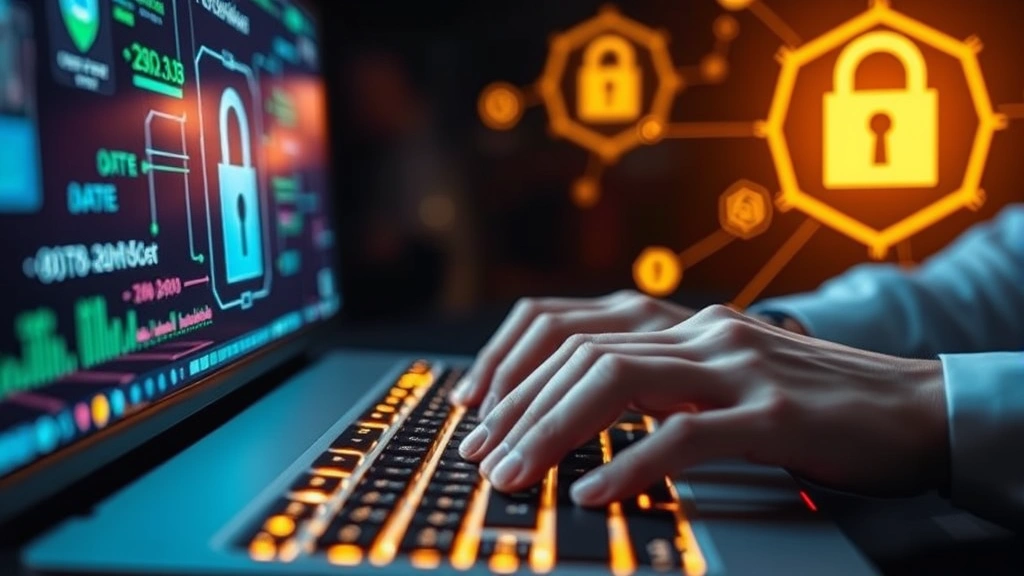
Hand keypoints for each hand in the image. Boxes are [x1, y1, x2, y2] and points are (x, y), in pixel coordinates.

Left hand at [459, 305, 948, 505]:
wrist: (914, 405)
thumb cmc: (808, 402)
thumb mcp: (719, 377)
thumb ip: (656, 381)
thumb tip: (573, 410)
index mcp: (681, 322)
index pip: (567, 322)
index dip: (507, 361)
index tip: (472, 407)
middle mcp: (700, 331)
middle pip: (580, 352)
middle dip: (515, 406)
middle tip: (480, 456)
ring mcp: (737, 367)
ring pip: (617, 381)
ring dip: (551, 430)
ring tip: (514, 475)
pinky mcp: (774, 413)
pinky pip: (686, 435)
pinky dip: (630, 464)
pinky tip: (593, 493)